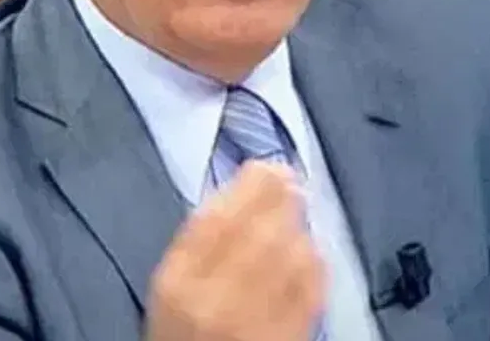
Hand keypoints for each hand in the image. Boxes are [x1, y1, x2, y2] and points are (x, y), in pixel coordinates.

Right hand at [145, 161, 325, 340]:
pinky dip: (315, 259)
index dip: (246, 186)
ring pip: (290, 253)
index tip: (263, 165)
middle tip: (289, 177)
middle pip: (257, 231)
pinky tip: (309, 248)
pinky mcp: (288, 336)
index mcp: (175, 285)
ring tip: (298, 207)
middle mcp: (214, 301)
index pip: (214, 221)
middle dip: (279, 196)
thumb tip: (241, 192)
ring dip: (299, 223)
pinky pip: (312, 286)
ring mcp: (254, 322)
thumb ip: (199, 245)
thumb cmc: (185, 334)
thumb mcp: (174, 288)